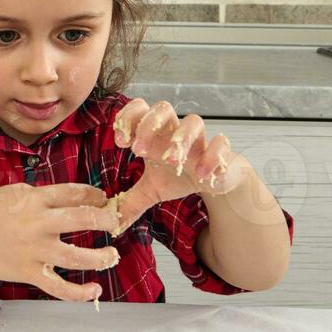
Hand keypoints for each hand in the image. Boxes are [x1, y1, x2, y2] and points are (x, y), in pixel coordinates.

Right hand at [0, 183, 120, 301]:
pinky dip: (80, 293)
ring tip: (113, 255)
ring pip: (78, 257)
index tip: (103, 198)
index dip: (94, 194)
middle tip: (114, 222)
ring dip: (102, 257)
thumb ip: (40, 194)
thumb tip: (68, 196)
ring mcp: (35, 251)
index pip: (74, 193)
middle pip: (83, 219)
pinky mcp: (30, 273)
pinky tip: (95, 290)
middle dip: (106, 220)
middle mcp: (38, 223)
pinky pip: (59, 287)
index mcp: (35, 199)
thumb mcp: (12, 192)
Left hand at [110, 98, 248, 231]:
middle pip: (163, 108)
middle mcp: (176, 131)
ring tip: (172, 161)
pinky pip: (221, 143)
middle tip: (138, 150)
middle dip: (149, 125)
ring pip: (194, 121)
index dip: (128, 118)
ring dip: (181, 138)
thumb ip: (130, 202)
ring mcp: (200, 139)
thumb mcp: (151, 190)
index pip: (140, 108)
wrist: (214, 179)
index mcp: (155, 134)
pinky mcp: (221, 150)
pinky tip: (202, 175)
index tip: (120, 141)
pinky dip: (212, 156)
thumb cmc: (179, 176)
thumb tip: (110, 223)